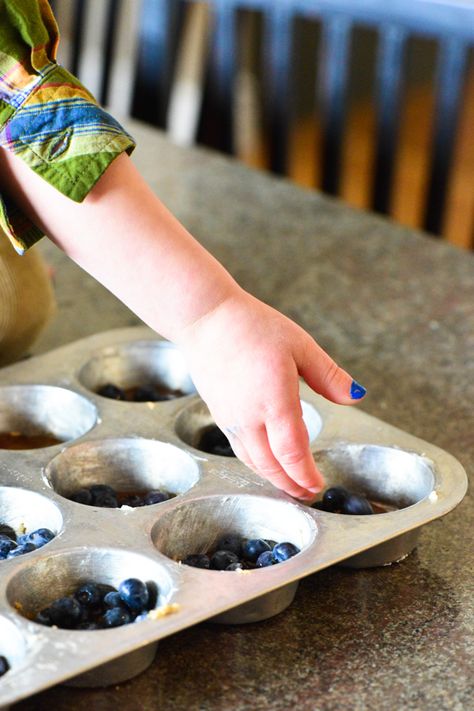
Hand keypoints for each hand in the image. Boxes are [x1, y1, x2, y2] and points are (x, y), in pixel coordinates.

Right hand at [178, 289, 365, 499]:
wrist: (204, 318)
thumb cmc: (251, 326)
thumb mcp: (299, 344)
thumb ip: (328, 375)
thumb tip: (355, 396)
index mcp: (275, 399)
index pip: (292, 451)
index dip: (305, 474)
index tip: (318, 485)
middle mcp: (250, 415)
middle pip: (271, 465)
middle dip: (290, 484)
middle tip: (307, 494)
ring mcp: (231, 417)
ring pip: (252, 460)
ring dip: (272, 477)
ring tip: (289, 484)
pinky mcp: (219, 413)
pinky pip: (239, 448)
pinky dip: (256, 462)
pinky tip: (265, 459)